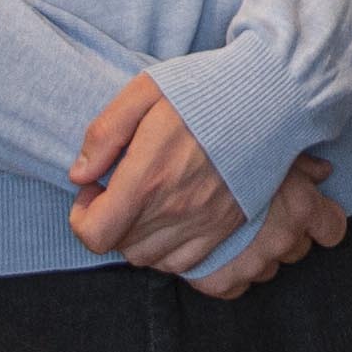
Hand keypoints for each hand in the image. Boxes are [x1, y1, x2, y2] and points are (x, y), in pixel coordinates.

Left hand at [68, 74, 249, 273]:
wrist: (272, 96)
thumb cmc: (206, 89)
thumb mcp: (145, 91)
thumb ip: (104, 133)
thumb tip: (79, 175)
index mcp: (148, 178)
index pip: (95, 235)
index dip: (82, 217)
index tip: (95, 188)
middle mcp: (175, 210)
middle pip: (121, 247)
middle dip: (109, 223)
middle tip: (119, 190)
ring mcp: (205, 223)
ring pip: (150, 258)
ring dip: (137, 237)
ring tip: (145, 202)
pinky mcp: (227, 226)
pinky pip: (185, 263)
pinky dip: (168, 249)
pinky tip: (171, 216)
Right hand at [188, 153, 347, 296]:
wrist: (168, 176)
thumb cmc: (223, 152)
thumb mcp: (269, 146)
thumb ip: (302, 164)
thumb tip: (324, 171)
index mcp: (301, 209)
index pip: (332, 229)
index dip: (324, 223)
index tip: (313, 217)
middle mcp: (282, 240)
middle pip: (297, 249)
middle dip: (284, 235)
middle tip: (260, 214)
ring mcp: (252, 264)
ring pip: (267, 268)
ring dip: (256, 253)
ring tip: (233, 230)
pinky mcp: (220, 281)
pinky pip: (236, 286)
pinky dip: (228, 272)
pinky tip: (216, 250)